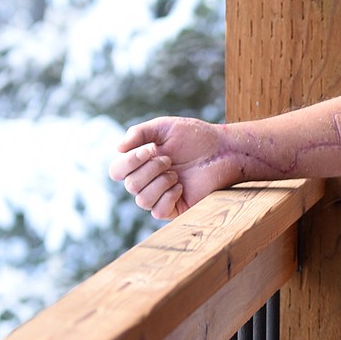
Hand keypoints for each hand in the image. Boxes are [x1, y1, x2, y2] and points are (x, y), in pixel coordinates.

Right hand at [109, 117, 240, 219]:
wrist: (223, 150)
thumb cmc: (195, 137)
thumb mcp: (164, 128)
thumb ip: (139, 133)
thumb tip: (117, 148)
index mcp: (141, 163)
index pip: (116, 171)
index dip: (128, 162)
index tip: (150, 150)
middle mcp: (148, 181)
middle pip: (129, 185)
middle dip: (150, 169)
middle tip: (170, 160)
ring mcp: (161, 196)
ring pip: (141, 200)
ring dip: (160, 183)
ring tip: (176, 173)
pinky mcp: (176, 209)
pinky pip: (158, 211)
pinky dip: (168, 197)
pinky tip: (181, 186)